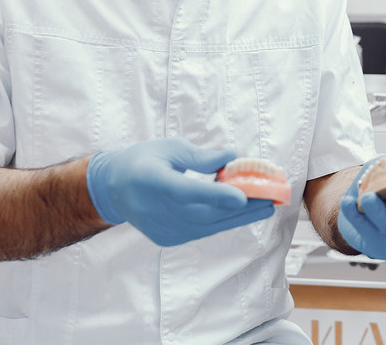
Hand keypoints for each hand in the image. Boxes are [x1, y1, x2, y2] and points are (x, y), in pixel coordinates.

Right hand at [85, 138, 274, 245]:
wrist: (113, 189)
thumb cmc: (143, 160)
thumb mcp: (169, 148)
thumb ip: (200, 156)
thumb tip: (232, 156)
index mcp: (154, 181)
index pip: (188, 192)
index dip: (216, 196)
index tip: (243, 196)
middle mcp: (157, 210)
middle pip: (205, 213)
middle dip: (242, 207)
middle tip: (272, 198)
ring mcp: (162, 228)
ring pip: (208, 226)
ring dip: (238, 217)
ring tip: (265, 206)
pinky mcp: (168, 238)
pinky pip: (201, 230)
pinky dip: (222, 222)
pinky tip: (242, 212)